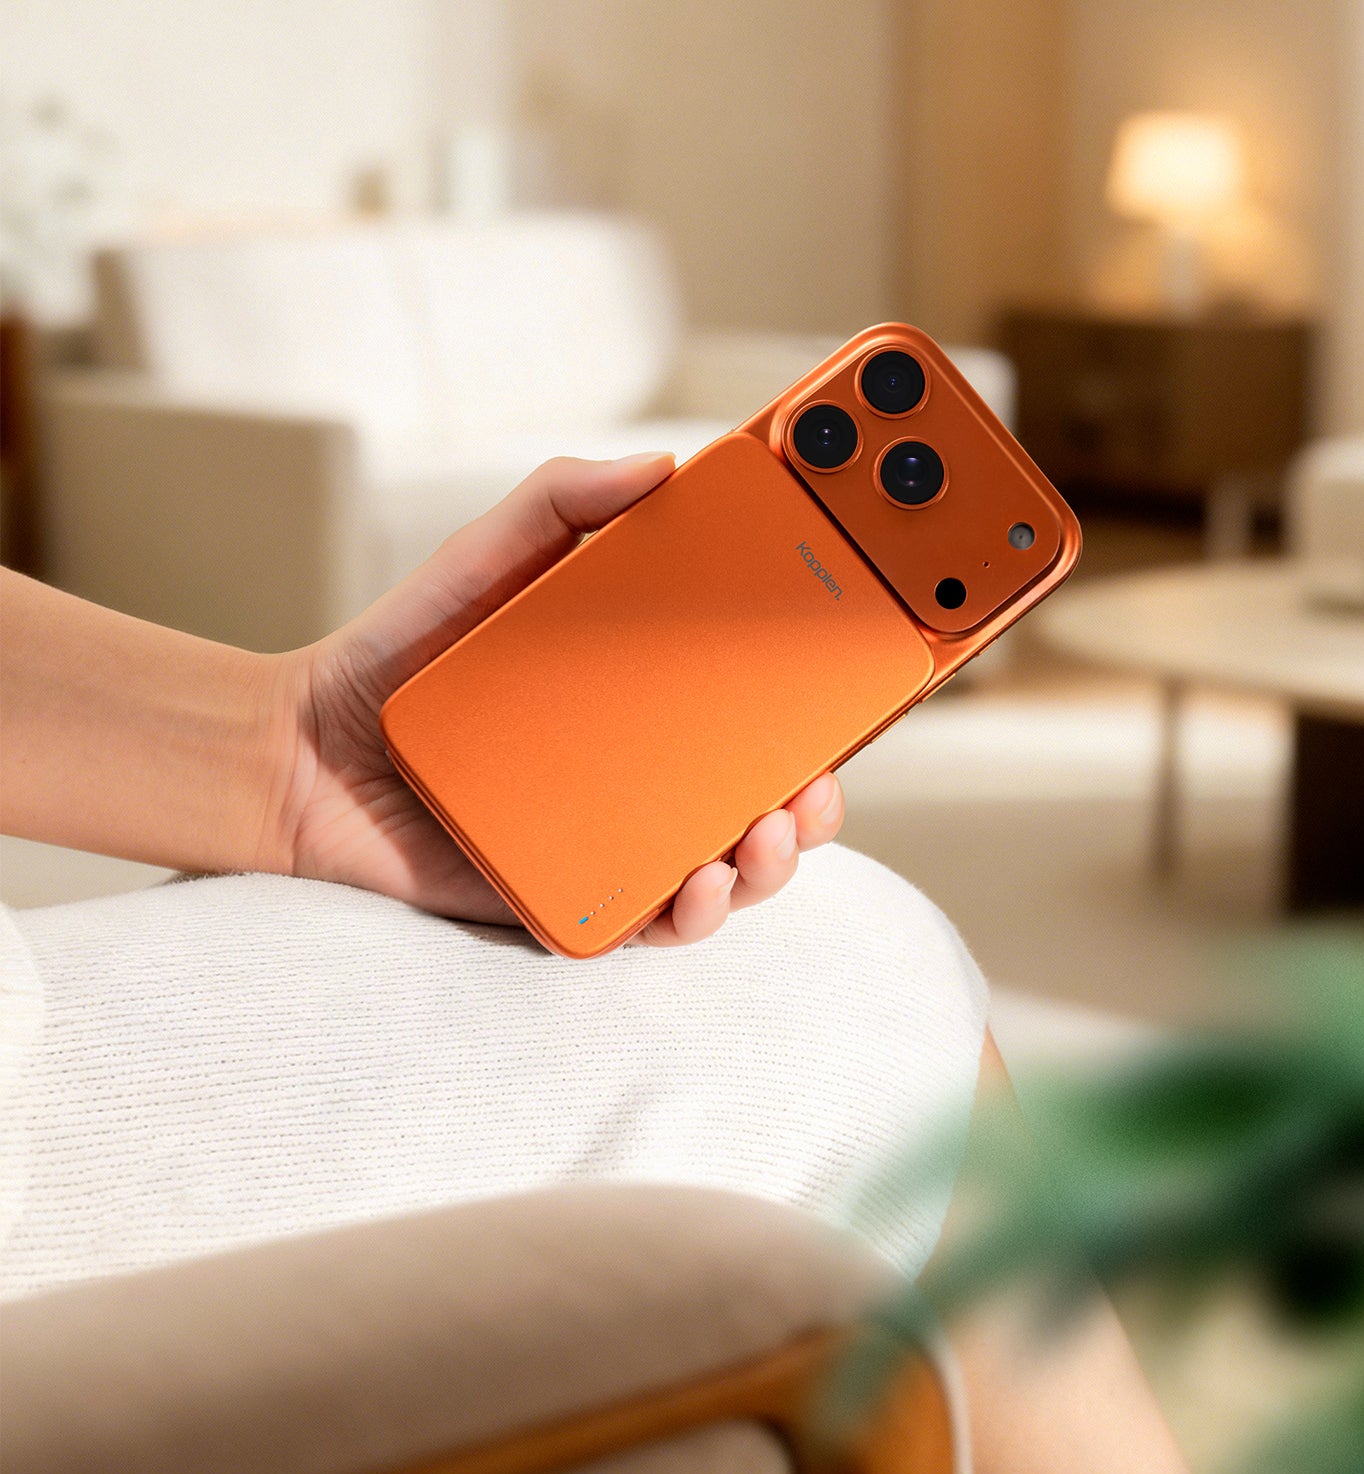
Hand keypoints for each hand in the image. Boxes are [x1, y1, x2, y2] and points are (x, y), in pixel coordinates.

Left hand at [276, 453, 844, 944]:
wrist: (306, 746)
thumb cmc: (408, 653)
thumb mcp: (490, 557)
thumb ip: (565, 502)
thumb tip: (662, 464)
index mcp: (648, 704)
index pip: (755, 712)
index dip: (817, 713)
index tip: (861, 693)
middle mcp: (644, 778)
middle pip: (764, 801)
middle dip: (813, 804)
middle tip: (818, 784)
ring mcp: (611, 842)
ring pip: (727, 872)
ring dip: (770, 865)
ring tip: (764, 834)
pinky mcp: (567, 896)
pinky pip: (649, 922)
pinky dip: (692, 915)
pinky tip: (702, 884)